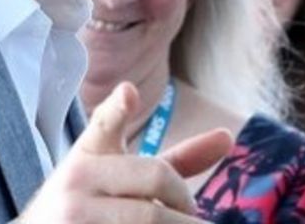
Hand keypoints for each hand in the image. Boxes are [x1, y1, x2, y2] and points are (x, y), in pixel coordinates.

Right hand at [18, 82, 231, 223]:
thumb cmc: (90, 208)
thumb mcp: (120, 179)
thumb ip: (173, 162)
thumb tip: (229, 135)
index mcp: (87, 156)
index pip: (104, 124)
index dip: (118, 107)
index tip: (129, 92)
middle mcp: (76, 181)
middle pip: (156, 182)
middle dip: (185, 203)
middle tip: (192, 216)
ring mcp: (75, 216)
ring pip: (151, 219)